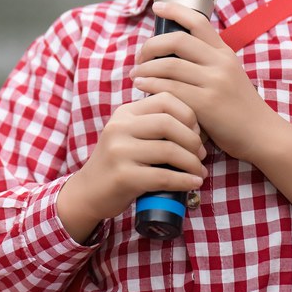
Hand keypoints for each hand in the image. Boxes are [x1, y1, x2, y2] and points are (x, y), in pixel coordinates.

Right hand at [59, 92, 206, 240]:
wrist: (89, 191)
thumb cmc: (119, 163)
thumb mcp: (130, 135)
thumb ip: (154, 124)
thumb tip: (198, 128)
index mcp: (124, 113)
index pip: (165, 100)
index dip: (188, 115)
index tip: (196, 133)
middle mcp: (119, 127)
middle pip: (168, 123)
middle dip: (193, 140)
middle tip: (201, 154)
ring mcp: (119, 151)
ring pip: (169, 150)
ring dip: (192, 163)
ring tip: (200, 172)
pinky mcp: (123, 176)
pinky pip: (163, 176)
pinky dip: (185, 181)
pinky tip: (194, 183)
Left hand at [130, 1, 278, 161]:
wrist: (261, 134)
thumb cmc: (238, 106)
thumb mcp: (228, 75)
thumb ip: (206, 62)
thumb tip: (170, 50)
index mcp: (224, 52)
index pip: (198, 21)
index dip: (175, 10)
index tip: (157, 6)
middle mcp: (220, 63)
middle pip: (177, 40)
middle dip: (151, 45)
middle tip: (139, 57)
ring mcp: (214, 82)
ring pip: (169, 65)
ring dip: (145, 69)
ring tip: (135, 74)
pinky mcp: (207, 103)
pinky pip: (170, 88)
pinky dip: (150, 86)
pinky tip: (141, 87)